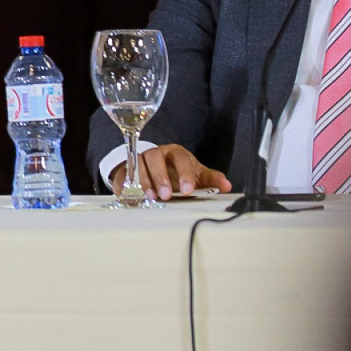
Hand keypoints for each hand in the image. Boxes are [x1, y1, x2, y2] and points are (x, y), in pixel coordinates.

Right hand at [111, 144, 230, 200]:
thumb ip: (211, 179)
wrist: (159, 169)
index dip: (184, 173)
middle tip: (166, 195)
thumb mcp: (197, 174)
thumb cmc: (180, 172)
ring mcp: (140, 160)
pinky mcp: (127, 169)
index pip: (180, 158)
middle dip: (160, 177)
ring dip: (144, 181)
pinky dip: (124, 184)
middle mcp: (156, 153)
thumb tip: (227, 185)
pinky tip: (129, 195)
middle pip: (155, 158)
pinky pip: (123, 174)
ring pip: (138, 164)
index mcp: (175, 153)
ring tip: (151, 197)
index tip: (187, 189)